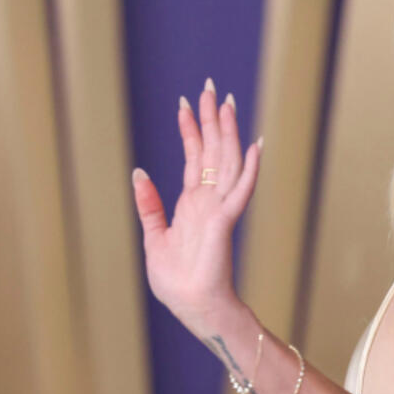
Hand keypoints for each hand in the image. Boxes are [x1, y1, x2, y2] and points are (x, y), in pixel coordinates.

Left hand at [130, 78, 261, 335]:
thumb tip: (139, 171)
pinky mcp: (224, 221)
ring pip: (225, 162)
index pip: (193, 157)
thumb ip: (149, 204)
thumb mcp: (154, 236)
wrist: (192, 306)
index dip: (189, 130)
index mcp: (191, 203)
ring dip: (226, 132)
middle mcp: (207, 200)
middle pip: (211, 151)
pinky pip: (239, 190)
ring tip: (225, 103)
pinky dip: (248, 168)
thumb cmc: (176, 280)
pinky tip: (254, 146)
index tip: (186, 103)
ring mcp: (219, 209)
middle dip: (209, 119)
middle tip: (209, 88)